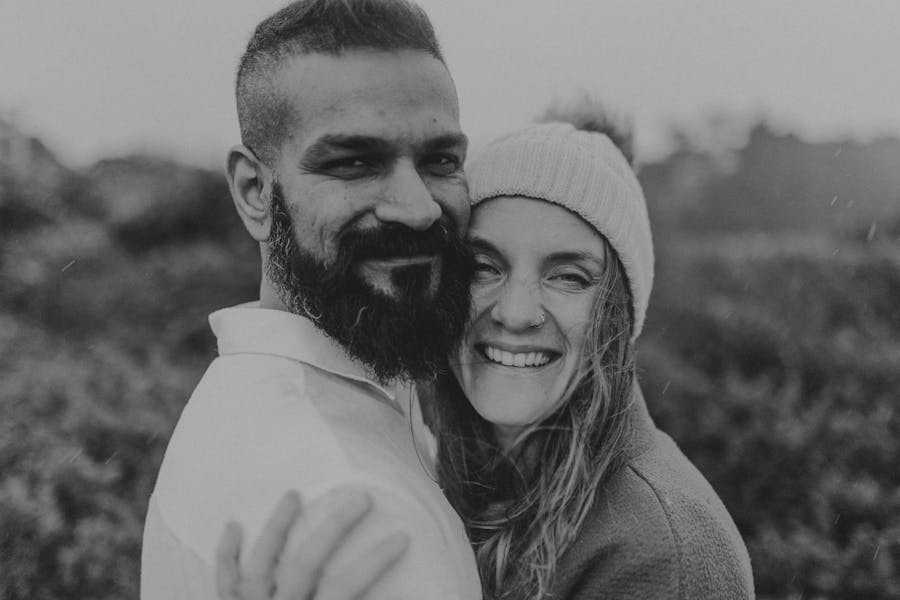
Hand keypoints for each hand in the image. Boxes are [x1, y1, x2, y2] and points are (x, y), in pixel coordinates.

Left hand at [215, 489, 409, 599]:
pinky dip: (226, 554)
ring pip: (260, 563)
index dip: (375, 561)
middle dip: (334, 527)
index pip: (346, 587)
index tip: (402, 537)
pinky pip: (222, 583)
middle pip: (305, 564)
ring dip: (277, 526)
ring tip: (293, 493)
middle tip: (360, 497)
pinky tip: (233, 525)